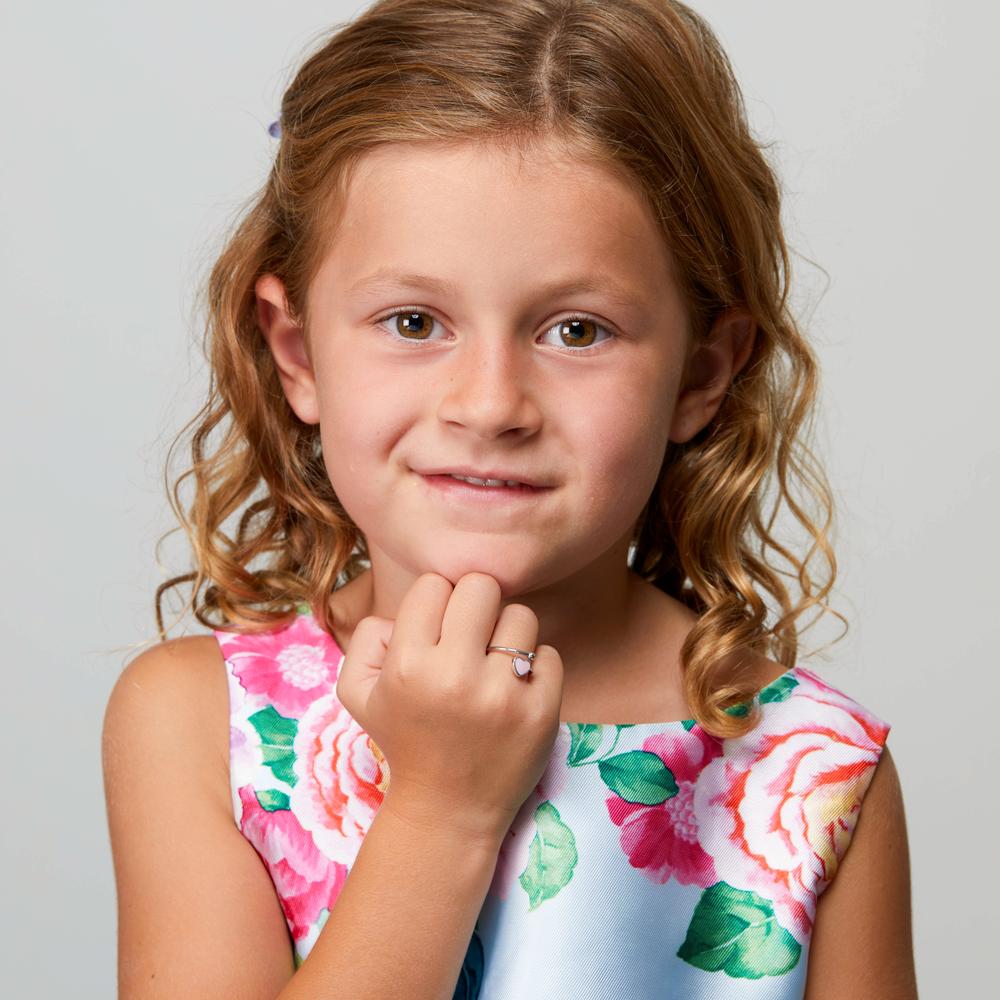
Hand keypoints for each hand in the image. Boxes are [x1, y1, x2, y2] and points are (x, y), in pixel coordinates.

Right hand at [335, 572, 564, 845]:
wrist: (447, 810)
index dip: (437, 601)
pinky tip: (515, 689)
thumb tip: (413, 606)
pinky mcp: (541, 713)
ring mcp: (502, 696)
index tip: (438, 629)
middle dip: (476, 605)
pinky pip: (549, 653)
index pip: (434, 584)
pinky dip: (536, 667)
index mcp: (407, 665)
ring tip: (493, 664)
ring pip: (521, 615)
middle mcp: (454, 677)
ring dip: (508, 635)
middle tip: (472, 636)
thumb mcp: (357, 692)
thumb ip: (368, 635)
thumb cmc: (404, 738)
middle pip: (482, 586)